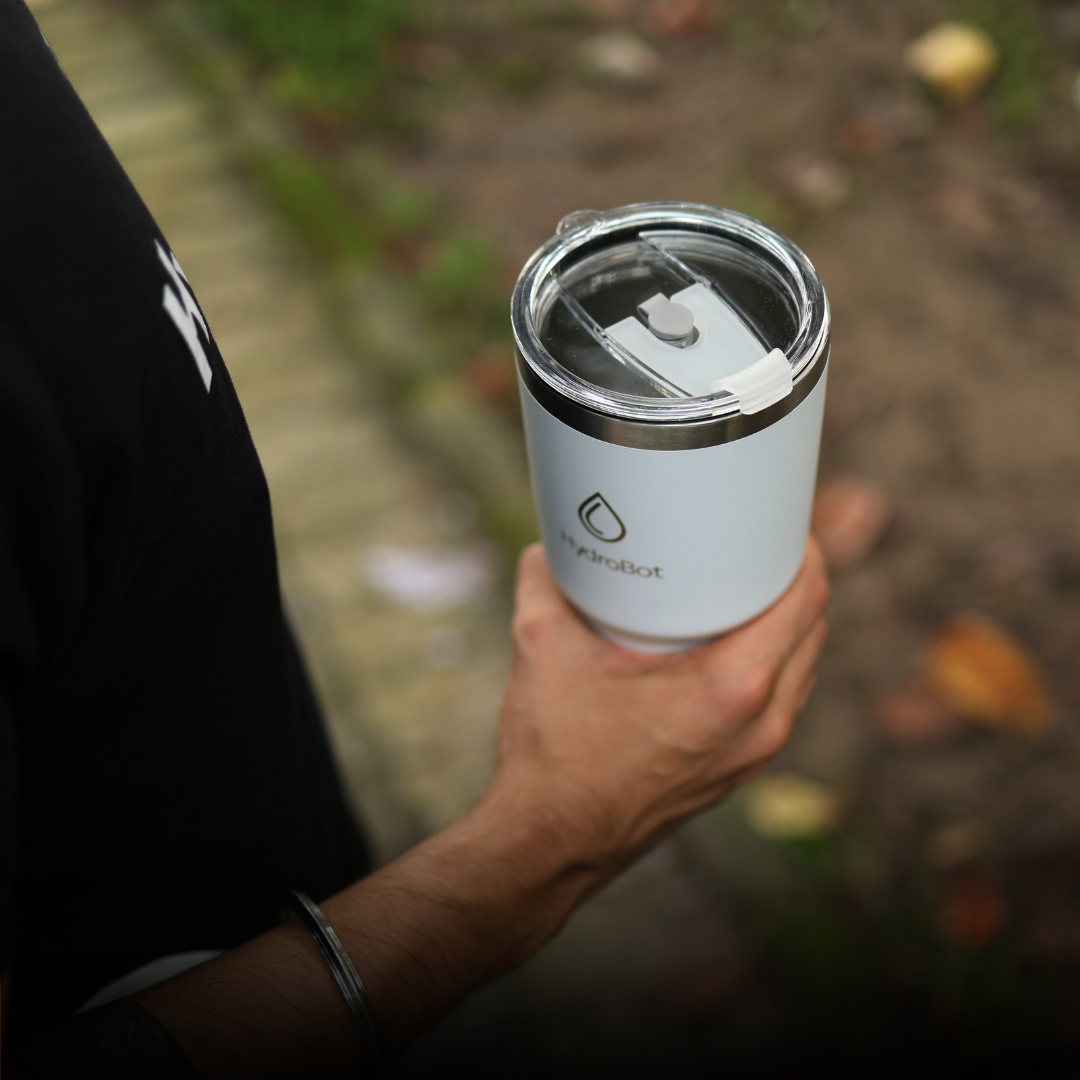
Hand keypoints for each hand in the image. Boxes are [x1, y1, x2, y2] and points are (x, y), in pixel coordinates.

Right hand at [485, 539, 829, 879]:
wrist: (551, 841)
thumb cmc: (554, 754)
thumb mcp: (542, 648)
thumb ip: (546, 583)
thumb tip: (548, 548)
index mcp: (731, 689)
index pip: (805, 600)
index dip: (803, 550)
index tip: (782, 523)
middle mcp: (759, 724)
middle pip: (812, 630)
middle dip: (792, 581)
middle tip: (754, 547)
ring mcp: (754, 755)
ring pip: (800, 670)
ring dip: (784, 627)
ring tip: (743, 593)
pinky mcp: (738, 772)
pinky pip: (779, 703)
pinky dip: (768, 666)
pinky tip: (723, 650)